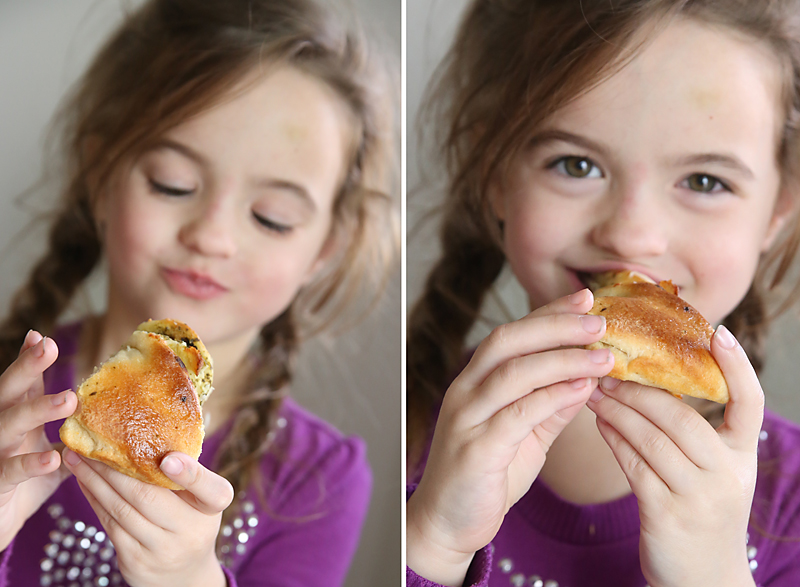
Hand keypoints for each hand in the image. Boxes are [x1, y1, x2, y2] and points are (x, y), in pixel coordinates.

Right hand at [0, 330, 75, 550]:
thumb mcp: (49, 454)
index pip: (22, 385)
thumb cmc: (24, 484)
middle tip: (48, 346)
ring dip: (36, 410)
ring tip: (68, 399)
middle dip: (26, 368)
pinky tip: (53, 457)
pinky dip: (31, 463)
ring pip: (7, 425)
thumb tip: (114, 421)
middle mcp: (1, 430)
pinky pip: (10, 470)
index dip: (28, 360)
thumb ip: (73, 436)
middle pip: (8, 393)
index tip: (41, 336)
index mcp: (15, 419)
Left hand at [62, 447, 233, 586]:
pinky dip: (94, 499)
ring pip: (122, 509)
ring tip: (78, 457)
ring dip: (95, 481)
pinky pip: (109, 524)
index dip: (190, 473)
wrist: (183, 576)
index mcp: (213, 508)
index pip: (211, 490)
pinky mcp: (135, 561)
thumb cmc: (192, 521)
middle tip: (94, 442)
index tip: (168, 459)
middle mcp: (191, 532)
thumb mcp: (202, 499)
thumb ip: (186, 473)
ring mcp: (162, 549)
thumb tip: (150, 431)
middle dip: (115, 467)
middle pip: (149, 496)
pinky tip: (84, 481)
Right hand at [407, 289, 614, 585]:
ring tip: (603, 357)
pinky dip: (552, 398)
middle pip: (507, 342)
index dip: (549, 313)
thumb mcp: (527, 434)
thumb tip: (587, 377)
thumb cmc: (487, 475)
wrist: (448, 525)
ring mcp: (466, 419)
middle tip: (600, 321)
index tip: (588, 299)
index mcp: (475, 382)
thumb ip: (551, 404)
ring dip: (562, 359)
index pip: (512, 334)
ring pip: (513, 373)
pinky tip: (583, 390)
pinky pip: (516, 415)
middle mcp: (465, 392)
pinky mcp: (475, 450)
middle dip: (556, 326)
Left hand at [586, 325, 759, 586]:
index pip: (749, 403)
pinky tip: (598, 421)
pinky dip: (614, 437)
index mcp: (742, 456)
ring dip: (618, 409)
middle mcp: (728, 474)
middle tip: (608, 368)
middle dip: (640, 389)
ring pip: (652, 437)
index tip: (717, 332)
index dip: (737, 367)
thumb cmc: (699, 512)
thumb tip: (651, 381)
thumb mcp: (710, 472)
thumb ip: (692, 434)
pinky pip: (634, 464)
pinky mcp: (667, 514)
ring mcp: (700, 496)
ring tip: (595, 390)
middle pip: (681, 415)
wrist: (702, 580)